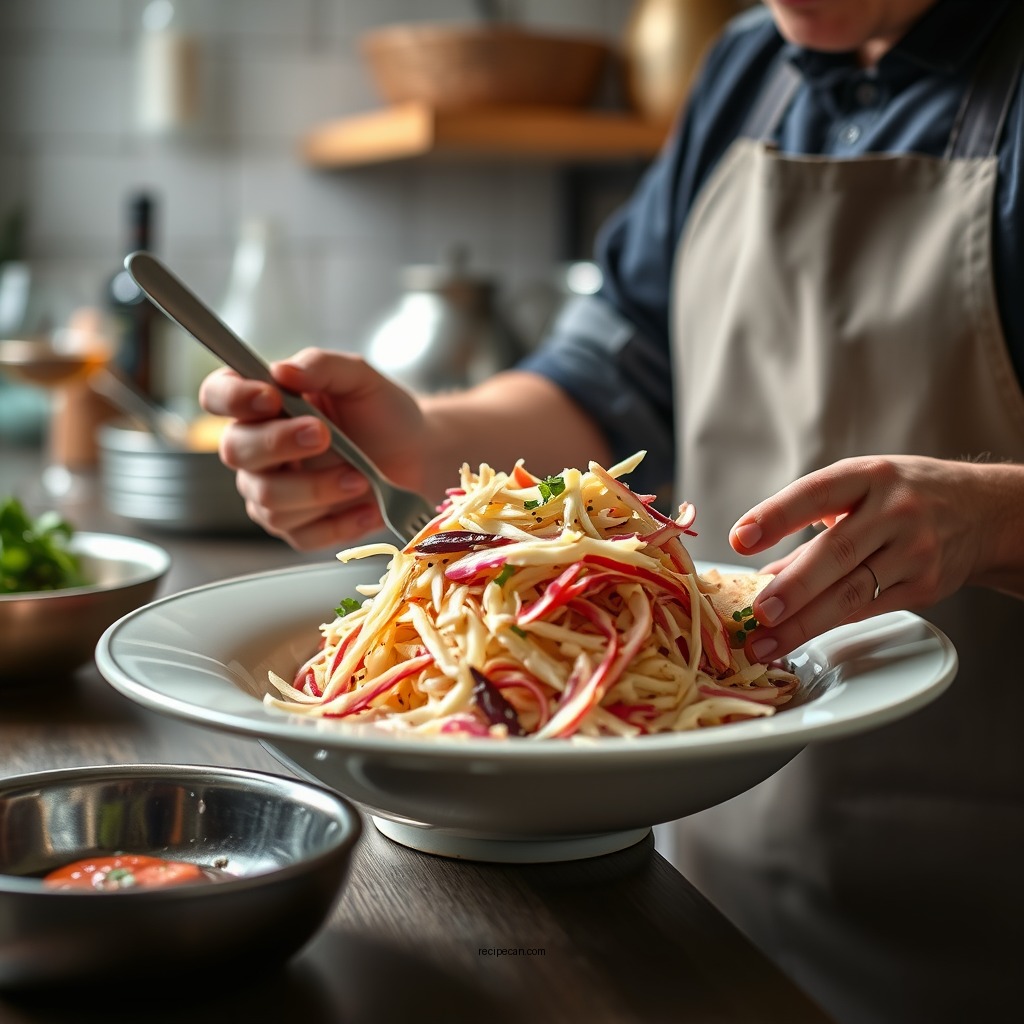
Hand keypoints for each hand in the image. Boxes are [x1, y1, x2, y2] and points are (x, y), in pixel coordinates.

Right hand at [199, 348, 429, 549]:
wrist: (416, 455)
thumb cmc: (381, 413)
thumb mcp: (359, 378)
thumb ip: (323, 366)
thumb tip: (283, 370)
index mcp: (261, 403)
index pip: (217, 395)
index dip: (232, 397)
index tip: (271, 397)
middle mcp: (255, 448)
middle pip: (236, 451)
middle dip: (279, 444)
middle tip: (324, 435)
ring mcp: (271, 491)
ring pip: (269, 500)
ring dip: (318, 489)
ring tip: (361, 477)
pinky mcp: (296, 528)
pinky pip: (302, 534)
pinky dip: (340, 523)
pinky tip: (368, 507)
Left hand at [727, 455, 1023, 659]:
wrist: (982, 511)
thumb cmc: (905, 496)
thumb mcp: (859, 490)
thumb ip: (810, 526)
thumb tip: (761, 573)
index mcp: (868, 477)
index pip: (815, 494)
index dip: (776, 517)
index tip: (740, 539)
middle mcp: (894, 511)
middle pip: (837, 553)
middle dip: (793, 586)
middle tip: (758, 611)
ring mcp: (914, 550)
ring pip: (852, 591)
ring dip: (804, 622)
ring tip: (766, 641)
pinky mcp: (925, 586)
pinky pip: (871, 609)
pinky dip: (831, 625)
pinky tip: (801, 637)